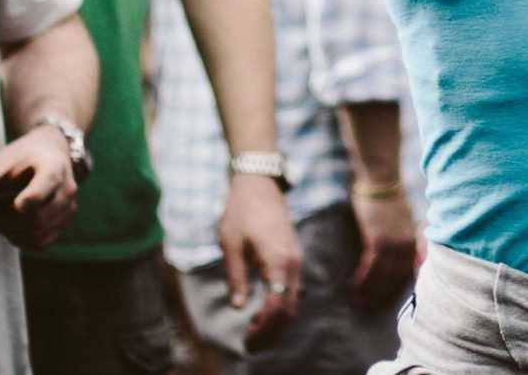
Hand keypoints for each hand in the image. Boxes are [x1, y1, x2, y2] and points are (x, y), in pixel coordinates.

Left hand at [0, 126, 76, 251]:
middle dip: (7, 222)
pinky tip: (13, 226)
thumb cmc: (22, 156)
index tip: (15, 204)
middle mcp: (67, 189)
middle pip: (37, 219)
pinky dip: (23, 239)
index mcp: (53, 166)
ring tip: (1, 218)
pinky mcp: (64, 223)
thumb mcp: (3, 160)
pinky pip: (42, 242)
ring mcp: (69, 208)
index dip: (29, 201)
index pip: (45, 188)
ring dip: (13, 232)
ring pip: (38, 234)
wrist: (51, 152)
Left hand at [219, 174, 303, 348]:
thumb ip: (237, 277)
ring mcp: (297, 259)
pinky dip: (282, 306)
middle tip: (251, 344)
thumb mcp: (231, 245)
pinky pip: (294, 289)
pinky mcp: (294, 256)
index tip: (247, 341)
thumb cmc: (241, 211)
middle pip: (290, 310)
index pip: (277, 308)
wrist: (259, 183)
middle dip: (272, 332)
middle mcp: (293, 263)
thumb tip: (240, 306)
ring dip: (277, 321)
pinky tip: (264, 310)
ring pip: (294, 301)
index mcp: (278, 261)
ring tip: (255, 331)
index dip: (263, 329)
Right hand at [350, 183, 420, 311]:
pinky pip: (371, 267)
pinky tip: (354, 286)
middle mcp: (408, 246)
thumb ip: (409, 241)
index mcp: (415, 242)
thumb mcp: (405, 222)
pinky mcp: (379, 240)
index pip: (409, 274)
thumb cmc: (389, 199)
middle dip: (383, 296)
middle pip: (397, 279)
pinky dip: (363, 279)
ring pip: (383, 277)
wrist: (381, 180)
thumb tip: (413, 259)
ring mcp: (395, 244)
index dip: (397, 290)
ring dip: (370, 292)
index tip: (387, 303)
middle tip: (370, 309)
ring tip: (359, 302)